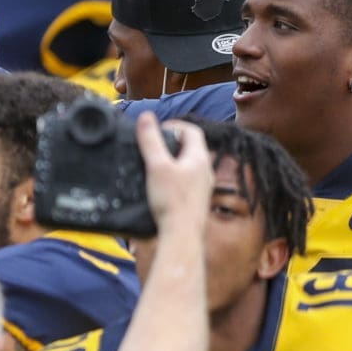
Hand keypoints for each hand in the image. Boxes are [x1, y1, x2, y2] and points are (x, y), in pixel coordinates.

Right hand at [137, 114, 211, 233]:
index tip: (156, 130)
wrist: (182, 234)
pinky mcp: (196, 200)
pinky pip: (188, 180)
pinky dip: (175, 176)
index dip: (174, 126)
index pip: (191, 131)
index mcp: (199, 158)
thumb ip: (151, 140)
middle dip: (172, 143)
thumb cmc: (171, 200)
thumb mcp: (156, 166)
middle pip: (191, 147)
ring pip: (189, 165)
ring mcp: (203, 186)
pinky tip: (161, 186)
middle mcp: (205, 170)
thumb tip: (146, 117)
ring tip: (154, 164)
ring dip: (173, 160)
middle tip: (152, 145)